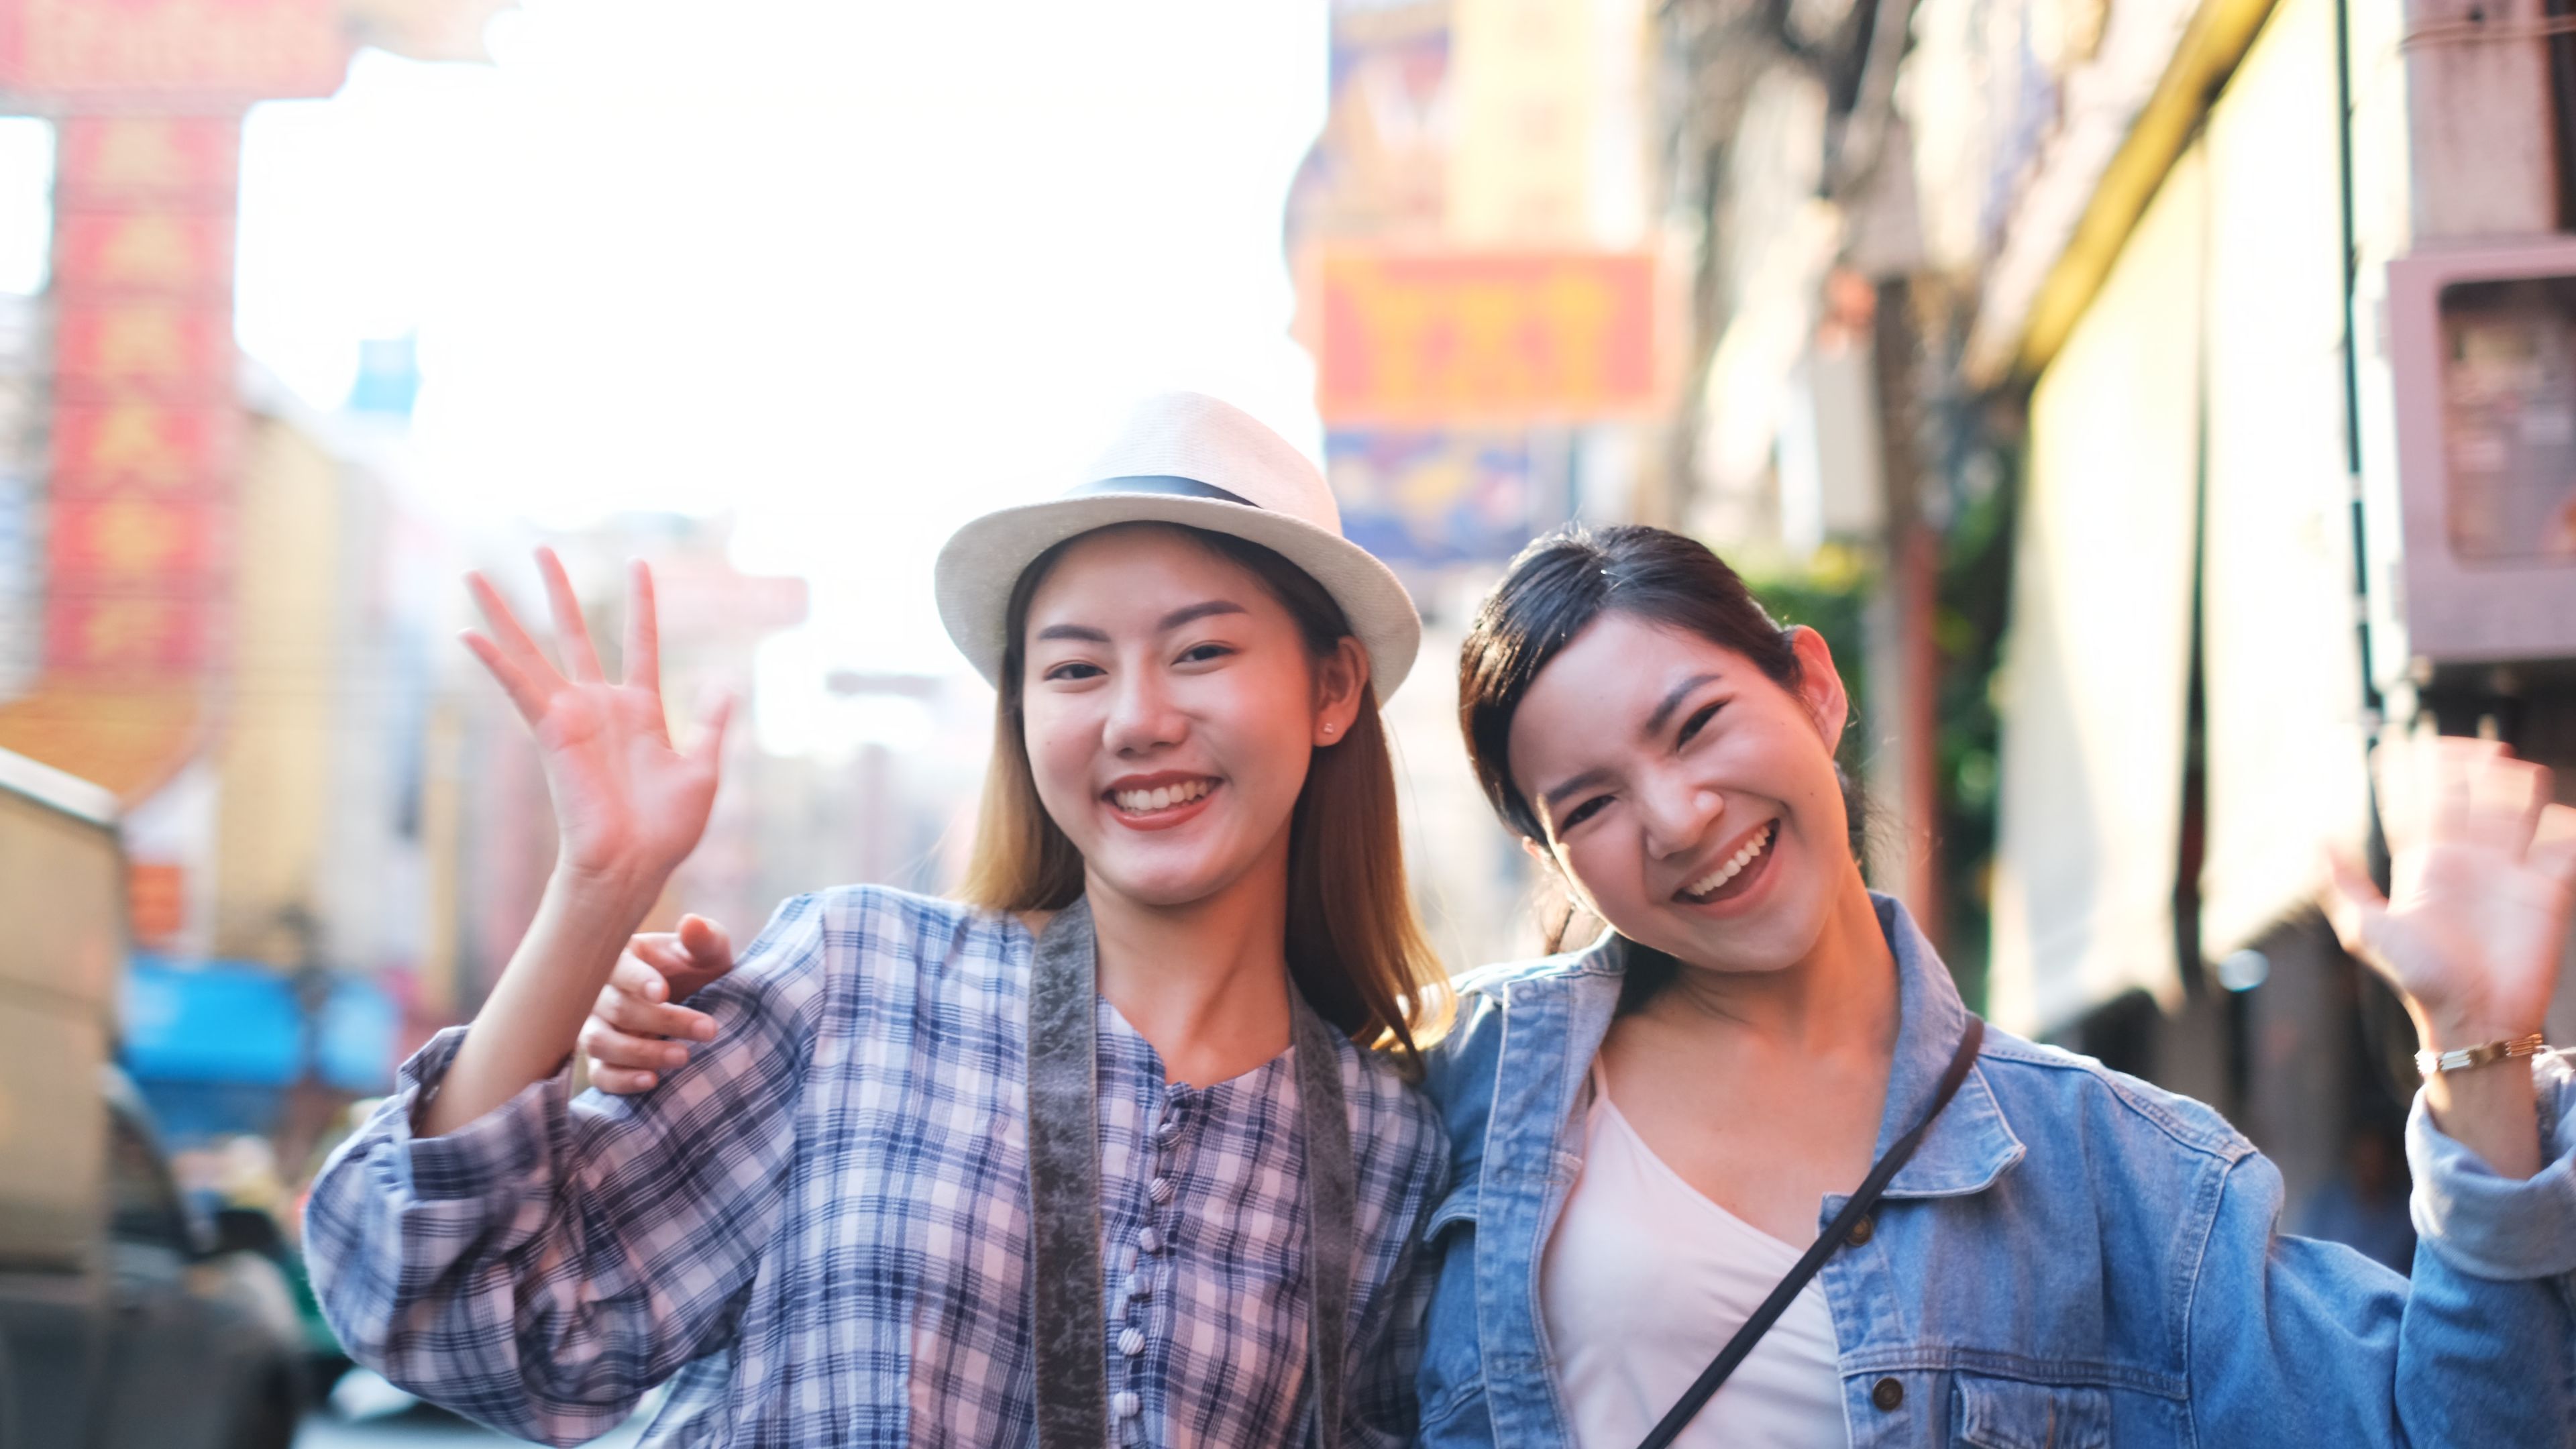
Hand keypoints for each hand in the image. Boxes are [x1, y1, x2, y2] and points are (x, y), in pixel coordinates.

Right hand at [464, 549, 730, 899]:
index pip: (640, 641)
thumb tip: (724, 681)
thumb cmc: (668, 828)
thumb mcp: (703, 768)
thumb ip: (711, 722)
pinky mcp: (551, 731)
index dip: (641, 603)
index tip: (638, 563)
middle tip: (541, 549)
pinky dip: (494, 661)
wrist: (635, 863)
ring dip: (506, 613)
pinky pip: (517, 688)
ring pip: (533, 651)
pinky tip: (468, 634)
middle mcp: (601, 705)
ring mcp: (572, 715)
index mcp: (641, 710)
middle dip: (558, 591)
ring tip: (475, 576)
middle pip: (575, 633)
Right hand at [581, 914, 740, 1092]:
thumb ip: (703, 940)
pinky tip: (652, 1080)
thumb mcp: (708, 952)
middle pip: (616, 1010)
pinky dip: (621, 1081)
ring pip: (599, 1042)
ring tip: (684, 1056)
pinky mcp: (601, 1059)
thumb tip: (692, 923)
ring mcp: (594, 1027)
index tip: (662, 992)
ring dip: (640, 1053)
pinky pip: (599, 1074)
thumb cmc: (696, 969)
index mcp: (620, 958)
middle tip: (708, 1029)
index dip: (636, 980)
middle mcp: (597, 993)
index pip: (618, 968)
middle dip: (663, 1021)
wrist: (696, 1001)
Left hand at [2324, 737, 2575, 1049]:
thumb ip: (2343, 884)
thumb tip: (2315, 839)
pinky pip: (2562, 846)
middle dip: (2470, 768)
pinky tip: (2558, 813)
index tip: (2403, 743)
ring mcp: (2508, 872)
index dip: (2414, 774)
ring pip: (2514, 811)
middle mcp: (2467, 861)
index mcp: (2426, 865)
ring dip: (2514, 786)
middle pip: (2470, 798)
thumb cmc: (2420, 980)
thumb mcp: (2367, 931)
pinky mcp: (2547, 890)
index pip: (2420, 805)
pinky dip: (2564, 825)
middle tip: (2474, 748)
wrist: (2475, 1020)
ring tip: (2509, 764)